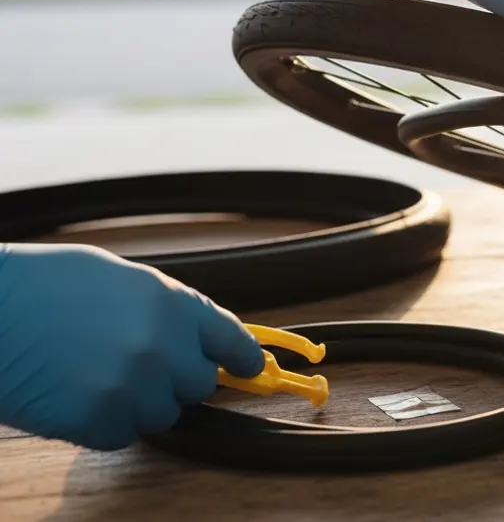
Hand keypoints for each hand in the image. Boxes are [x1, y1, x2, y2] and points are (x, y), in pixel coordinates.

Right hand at [0, 243, 263, 449]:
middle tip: (135, 364)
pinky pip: (121, 435)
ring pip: (162, 414)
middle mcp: (163, 347)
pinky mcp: (98, 421)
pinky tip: (72, 393)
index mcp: (173, 304)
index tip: (249, 368)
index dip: (242, 358)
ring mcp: (133, 387)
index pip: (233, 341)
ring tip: (92, 372)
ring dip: (137, 402)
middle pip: (200, 385)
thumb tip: (202, 339)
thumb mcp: (120, 279)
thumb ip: (168, 310)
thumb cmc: (42, 285)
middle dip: (175, 379)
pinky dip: (101, 423)